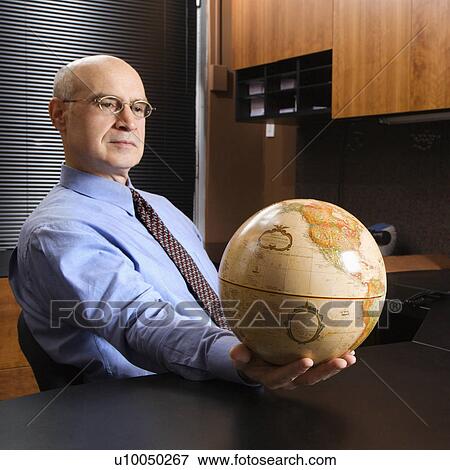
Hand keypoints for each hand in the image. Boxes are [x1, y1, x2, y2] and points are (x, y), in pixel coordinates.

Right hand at [230, 343, 355, 389]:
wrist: (256, 361)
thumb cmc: (249, 357)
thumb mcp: (241, 357)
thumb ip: (240, 355)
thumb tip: (237, 353)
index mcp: (272, 378)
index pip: (284, 376)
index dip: (295, 370)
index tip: (306, 361)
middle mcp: (290, 380)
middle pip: (309, 379)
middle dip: (326, 371)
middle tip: (340, 361)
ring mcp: (301, 376)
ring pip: (320, 374)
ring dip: (335, 367)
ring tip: (350, 357)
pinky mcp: (309, 369)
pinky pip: (323, 366)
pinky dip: (336, 359)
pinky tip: (349, 351)